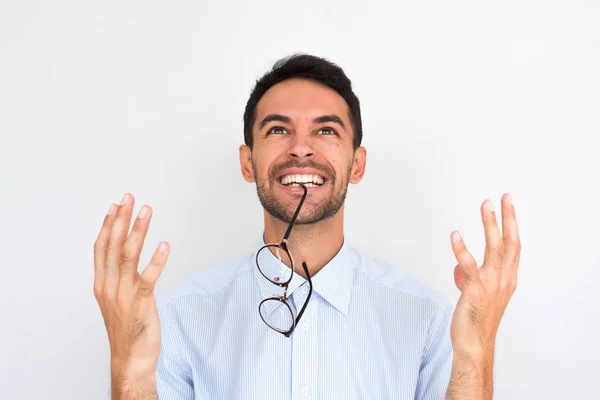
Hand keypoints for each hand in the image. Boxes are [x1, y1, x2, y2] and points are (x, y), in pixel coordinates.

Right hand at [93, 193, 169, 385]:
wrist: (131, 359)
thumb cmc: (127, 328)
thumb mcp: (116, 299)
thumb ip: (117, 277)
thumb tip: (123, 255)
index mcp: (101, 284)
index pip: (101, 247)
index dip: (108, 225)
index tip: (116, 206)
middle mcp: (109, 286)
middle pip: (112, 245)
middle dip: (122, 219)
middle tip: (130, 198)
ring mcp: (123, 295)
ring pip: (128, 256)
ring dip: (138, 231)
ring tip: (146, 211)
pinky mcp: (141, 303)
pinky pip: (147, 278)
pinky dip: (156, 260)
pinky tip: (164, 245)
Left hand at [449, 193, 520, 357]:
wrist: (474, 344)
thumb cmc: (477, 320)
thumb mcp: (479, 293)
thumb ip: (472, 276)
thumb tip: (461, 267)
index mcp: (507, 279)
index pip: (513, 246)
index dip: (512, 225)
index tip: (508, 206)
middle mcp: (503, 279)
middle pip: (509, 242)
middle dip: (507, 218)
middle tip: (503, 197)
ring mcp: (491, 284)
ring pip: (494, 249)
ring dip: (490, 225)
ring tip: (486, 205)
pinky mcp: (476, 290)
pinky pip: (469, 265)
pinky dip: (462, 249)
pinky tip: (455, 234)